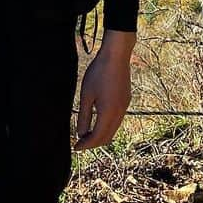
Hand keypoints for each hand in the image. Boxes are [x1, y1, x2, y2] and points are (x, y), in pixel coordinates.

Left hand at [74, 29, 134, 150]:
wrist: (116, 55)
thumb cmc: (99, 73)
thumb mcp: (86, 95)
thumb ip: (83, 116)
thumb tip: (81, 133)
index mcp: (108, 113)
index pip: (97, 137)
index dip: (86, 145)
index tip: (76, 147)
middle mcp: (119, 113)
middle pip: (107, 137)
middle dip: (94, 143)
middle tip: (80, 142)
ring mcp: (125, 106)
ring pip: (113, 129)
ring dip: (101, 134)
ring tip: (87, 133)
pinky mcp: (126, 100)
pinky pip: (118, 120)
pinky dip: (108, 126)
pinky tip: (98, 119)